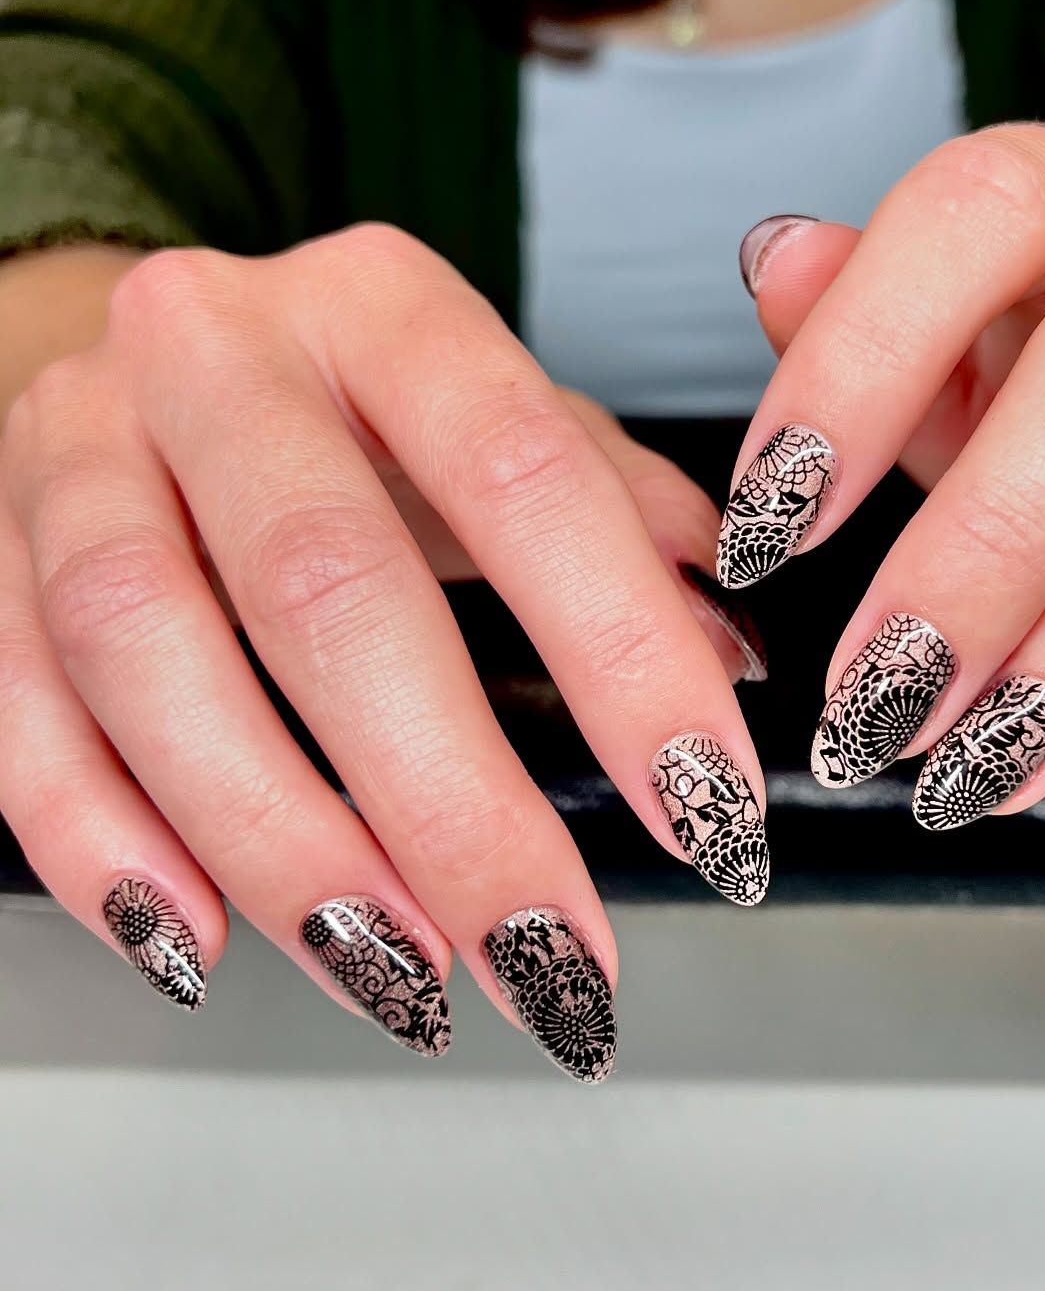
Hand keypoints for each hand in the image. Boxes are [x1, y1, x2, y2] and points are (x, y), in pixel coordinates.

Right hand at [0, 226, 769, 1077]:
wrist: (148, 350)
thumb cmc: (355, 409)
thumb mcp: (506, 422)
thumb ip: (623, 517)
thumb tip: (728, 656)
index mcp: (385, 310)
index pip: (526, 474)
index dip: (624, 655)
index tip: (705, 812)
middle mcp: (216, 355)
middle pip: (327, 586)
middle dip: (451, 805)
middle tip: (548, 957)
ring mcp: (74, 447)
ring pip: (146, 651)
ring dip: (281, 845)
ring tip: (400, 980)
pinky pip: (13, 702)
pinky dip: (98, 838)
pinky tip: (195, 941)